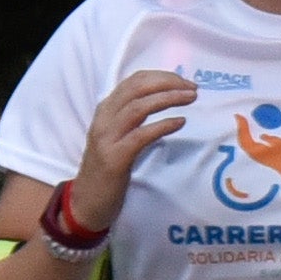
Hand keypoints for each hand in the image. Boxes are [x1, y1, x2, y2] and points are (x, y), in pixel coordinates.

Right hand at [73, 71, 200, 217]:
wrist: (87, 202)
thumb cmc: (109, 170)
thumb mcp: (120, 137)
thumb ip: (135, 119)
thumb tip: (165, 101)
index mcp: (106, 110)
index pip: (134, 81)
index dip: (162, 77)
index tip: (185, 81)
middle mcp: (104, 119)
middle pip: (136, 88)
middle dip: (167, 83)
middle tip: (192, 88)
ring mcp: (107, 138)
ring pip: (137, 107)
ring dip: (167, 99)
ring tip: (190, 98)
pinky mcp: (114, 158)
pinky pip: (140, 136)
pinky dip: (162, 126)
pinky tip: (180, 122)